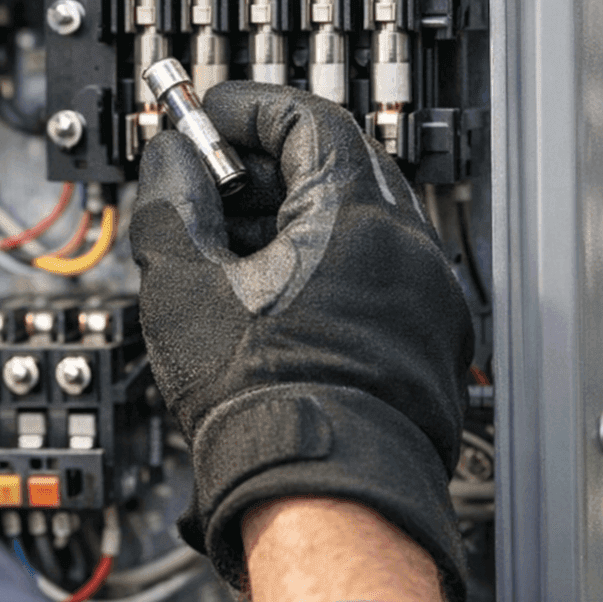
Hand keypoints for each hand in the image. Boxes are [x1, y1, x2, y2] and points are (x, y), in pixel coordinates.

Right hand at [130, 82, 473, 601]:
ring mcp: (428, 295)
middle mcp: (409, 246)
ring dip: (293, 216)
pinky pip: (378, 271)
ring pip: (357, 221)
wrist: (323, 493)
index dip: (248, 108)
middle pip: (336, 163)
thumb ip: (172, 198)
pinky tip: (275, 298)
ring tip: (231, 251)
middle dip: (264, 165)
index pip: (307, 116)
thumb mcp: (183, 282)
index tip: (210, 117)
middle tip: (210, 182)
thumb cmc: (262, 399)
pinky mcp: (430, 340)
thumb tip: (172, 156)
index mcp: (356, 214)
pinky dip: (328, 263)